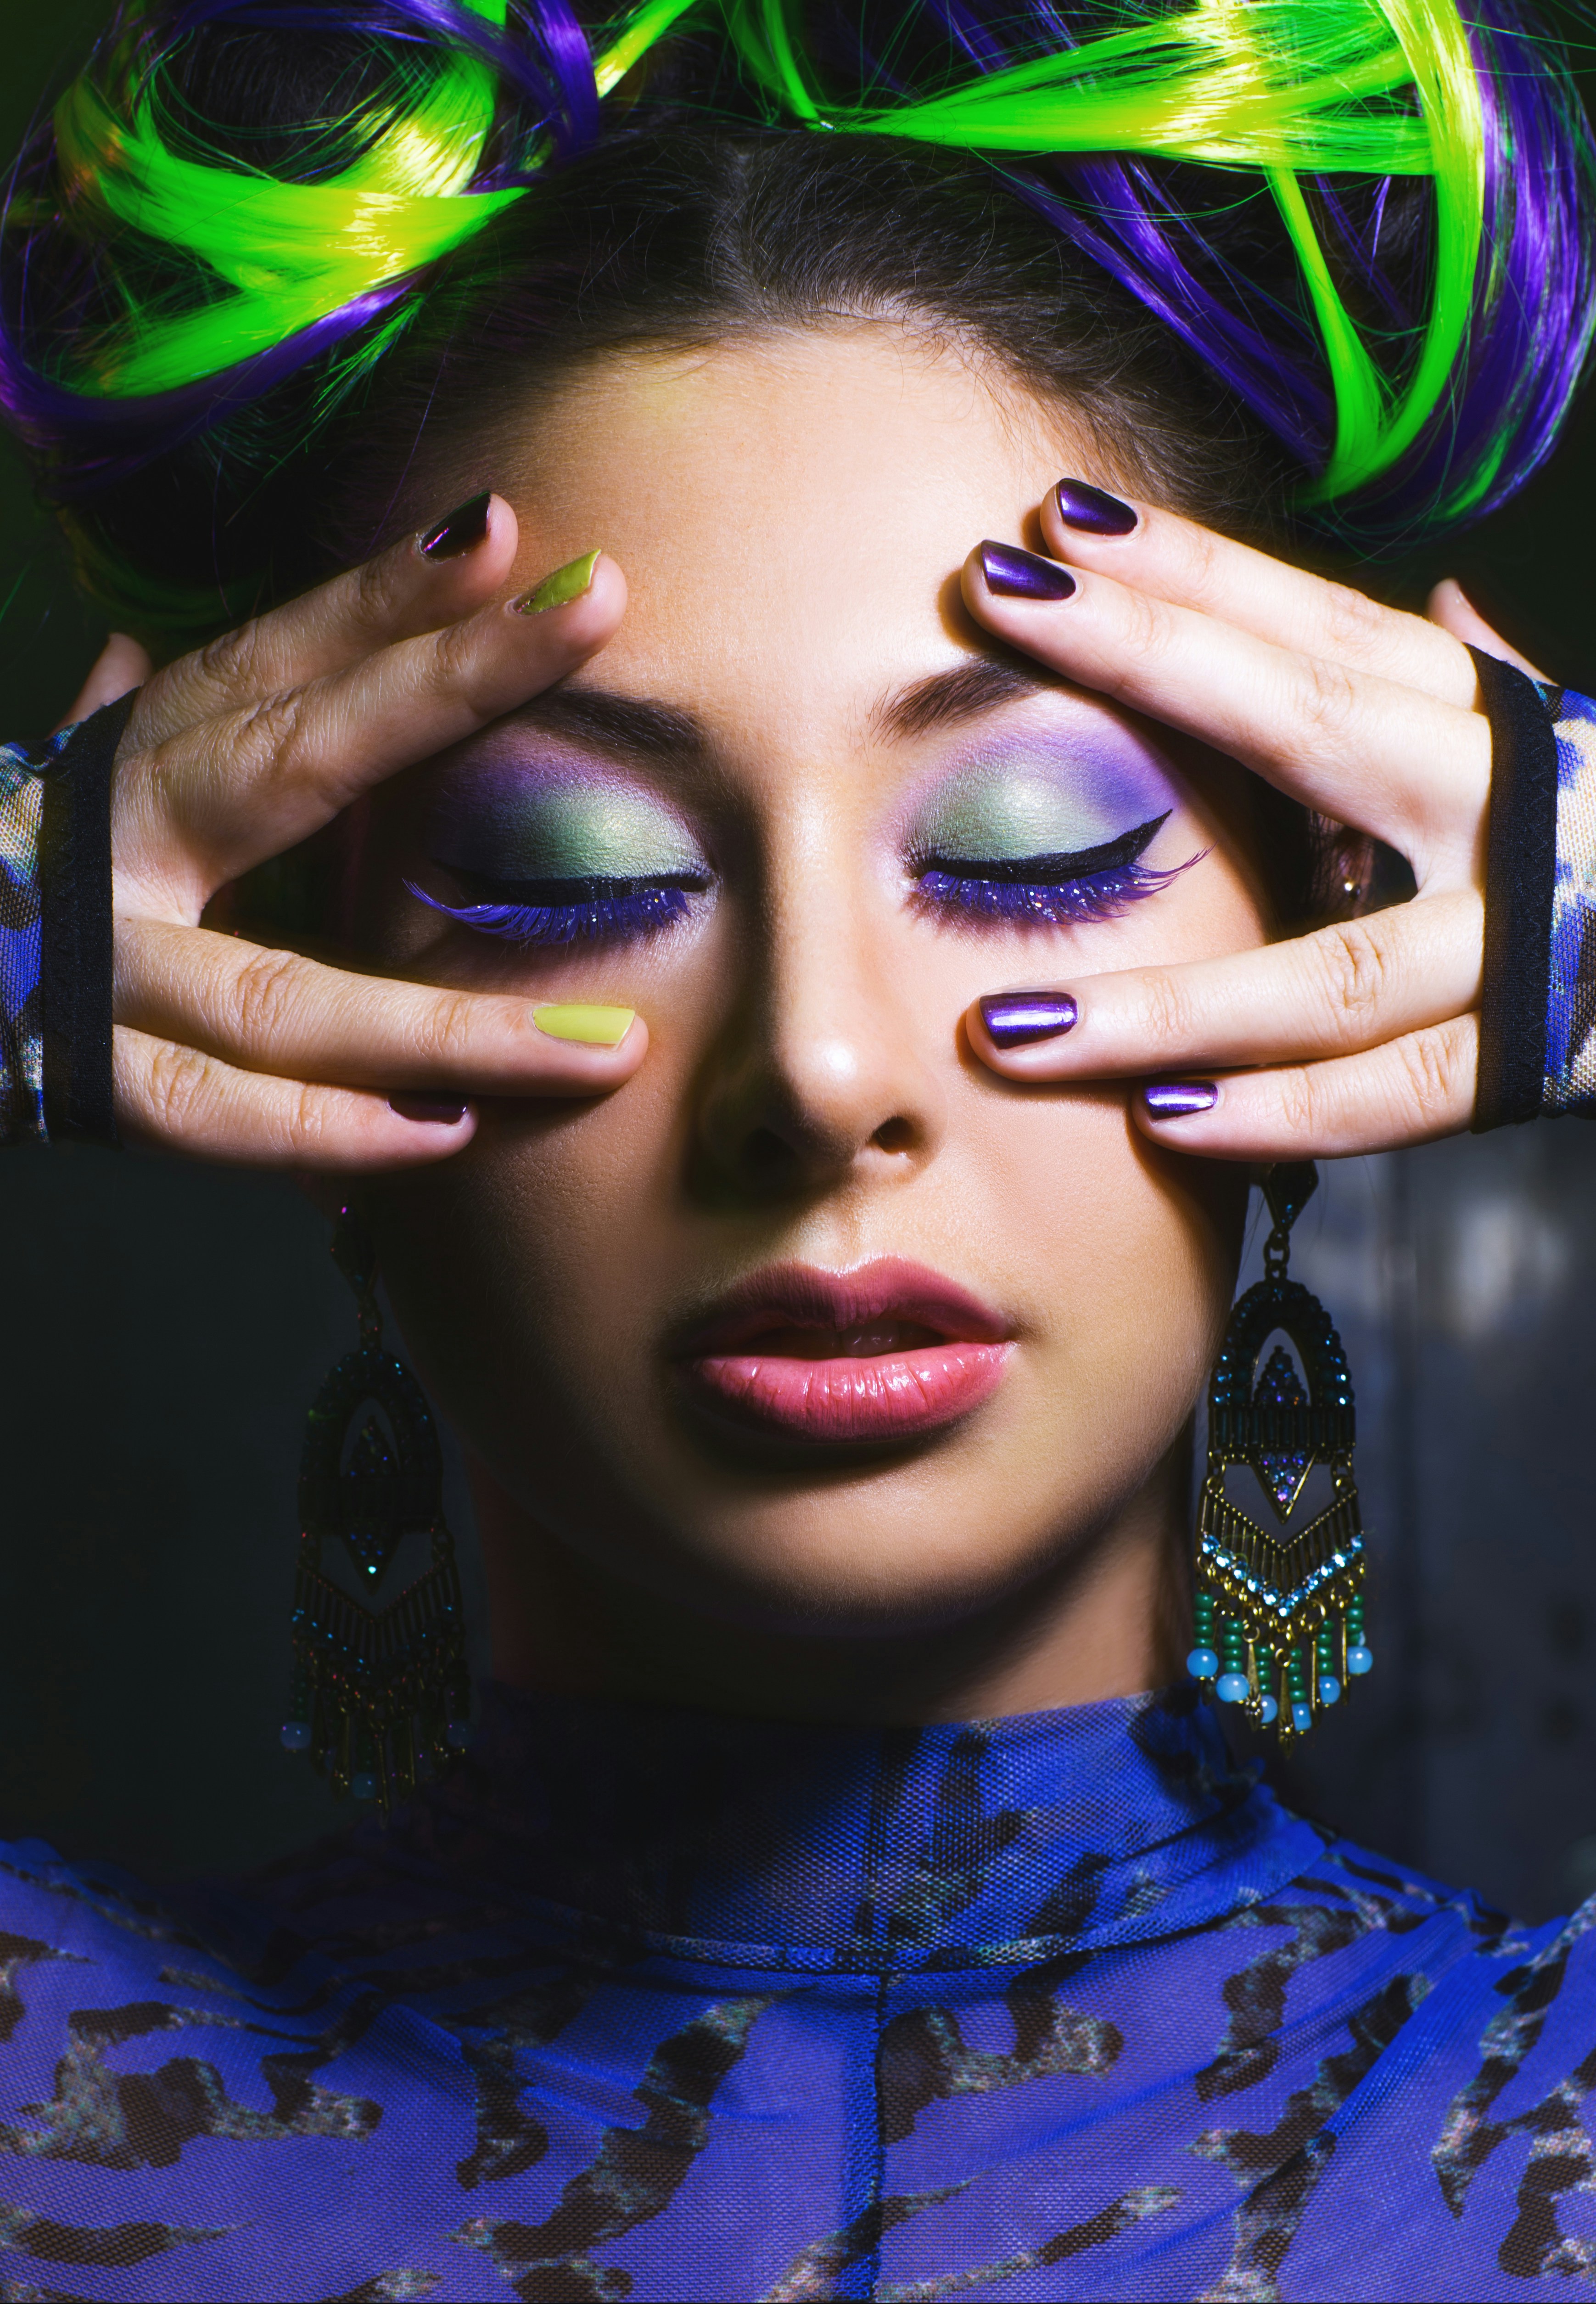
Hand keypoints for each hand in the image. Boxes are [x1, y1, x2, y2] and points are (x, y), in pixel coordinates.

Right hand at [91, 499, 643, 1166]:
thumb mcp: (41, 793)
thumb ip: (104, 735)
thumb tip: (127, 652)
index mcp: (123, 766)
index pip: (270, 658)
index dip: (382, 590)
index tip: (503, 524)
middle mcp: (110, 842)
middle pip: (291, 754)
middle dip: (448, 681)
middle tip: (594, 604)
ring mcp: (88, 967)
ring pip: (286, 995)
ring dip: (450, 1028)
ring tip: (604, 1050)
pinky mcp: (71, 1085)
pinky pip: (217, 1116)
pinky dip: (328, 1132)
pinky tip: (443, 1135)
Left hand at [960, 488, 1543, 1157]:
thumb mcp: (1569, 744)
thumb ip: (1488, 690)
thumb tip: (1439, 603)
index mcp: (1501, 724)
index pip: (1324, 624)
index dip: (1192, 568)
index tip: (1053, 522)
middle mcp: (1515, 805)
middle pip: (1313, 721)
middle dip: (1150, 657)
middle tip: (996, 604)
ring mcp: (1534, 940)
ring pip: (1333, 973)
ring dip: (1167, 1003)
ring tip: (1008, 1025)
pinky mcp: (1554, 1060)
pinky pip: (1402, 1103)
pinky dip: (1285, 1117)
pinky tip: (1165, 1120)